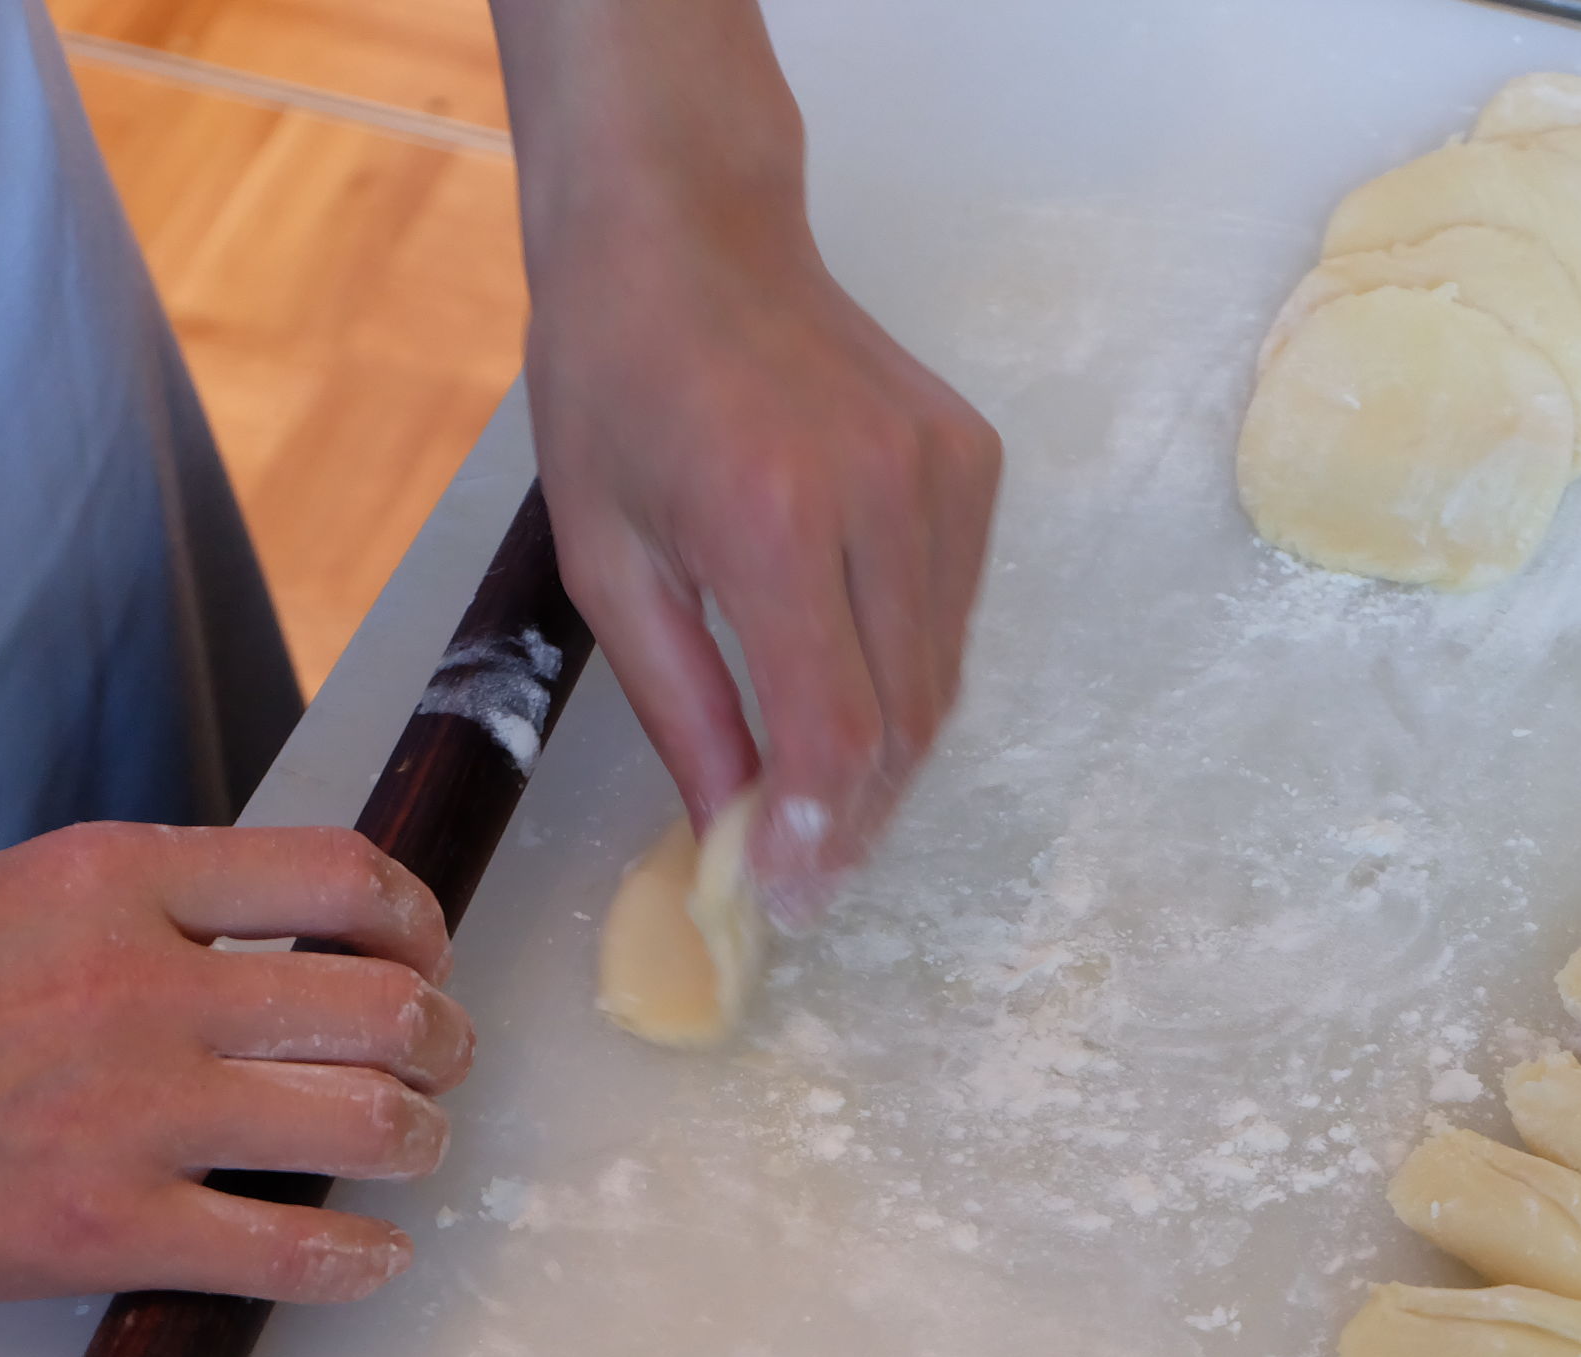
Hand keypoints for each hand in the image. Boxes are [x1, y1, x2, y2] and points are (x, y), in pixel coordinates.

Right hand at [0, 823, 472, 1305]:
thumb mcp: (19, 893)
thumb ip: (155, 904)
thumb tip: (281, 932)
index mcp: (122, 882)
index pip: (341, 875)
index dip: (417, 921)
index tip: (423, 953)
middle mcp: (147, 985)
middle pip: (383, 1005)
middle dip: (442, 1041)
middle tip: (441, 1062)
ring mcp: (131, 1111)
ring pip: (362, 1122)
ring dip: (414, 1142)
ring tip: (409, 1149)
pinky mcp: (101, 1229)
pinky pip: (287, 1249)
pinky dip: (356, 1261)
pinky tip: (370, 1257)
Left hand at [495, 0, 1002, 924]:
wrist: (688, 230)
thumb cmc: (614, 383)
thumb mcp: (605, 561)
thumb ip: (682, 706)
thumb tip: (735, 834)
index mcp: (772, 521)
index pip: (839, 729)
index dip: (823, 837)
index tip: (792, 901)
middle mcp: (884, 497)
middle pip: (909, 719)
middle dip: (858, 814)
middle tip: (803, 871)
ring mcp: (946, 475)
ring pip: (946, 675)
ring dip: (887, 752)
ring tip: (818, 788)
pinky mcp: (975, 461)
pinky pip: (956, 611)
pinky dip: (910, 670)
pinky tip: (848, 674)